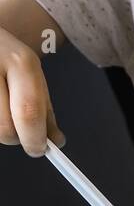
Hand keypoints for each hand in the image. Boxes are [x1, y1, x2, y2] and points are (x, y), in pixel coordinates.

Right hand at [0, 27, 62, 155]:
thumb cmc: (6, 56)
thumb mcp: (31, 75)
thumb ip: (44, 110)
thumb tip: (56, 142)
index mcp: (21, 62)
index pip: (29, 112)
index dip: (34, 138)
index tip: (39, 149)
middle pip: (5, 126)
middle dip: (17, 138)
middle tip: (23, 135)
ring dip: (1, 129)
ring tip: (4, 110)